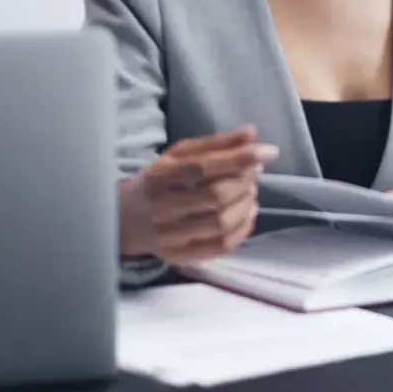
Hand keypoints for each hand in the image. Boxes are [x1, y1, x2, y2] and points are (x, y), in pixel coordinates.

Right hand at [118, 128, 278, 264]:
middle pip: (215, 196)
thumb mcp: (178, 156)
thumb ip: (215, 144)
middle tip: (255, 173)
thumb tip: (252, 134)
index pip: (202, 167)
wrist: (123, 221)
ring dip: (246, 204)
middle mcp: (161, 208)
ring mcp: (169, 236)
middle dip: (245, 182)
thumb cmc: (157, 182)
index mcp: (159, 176)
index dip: (240, 158)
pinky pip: (221, 247)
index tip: (269, 151)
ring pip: (221, 223)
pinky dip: (243, 229)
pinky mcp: (179, 256)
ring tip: (251, 192)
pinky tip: (247, 213)